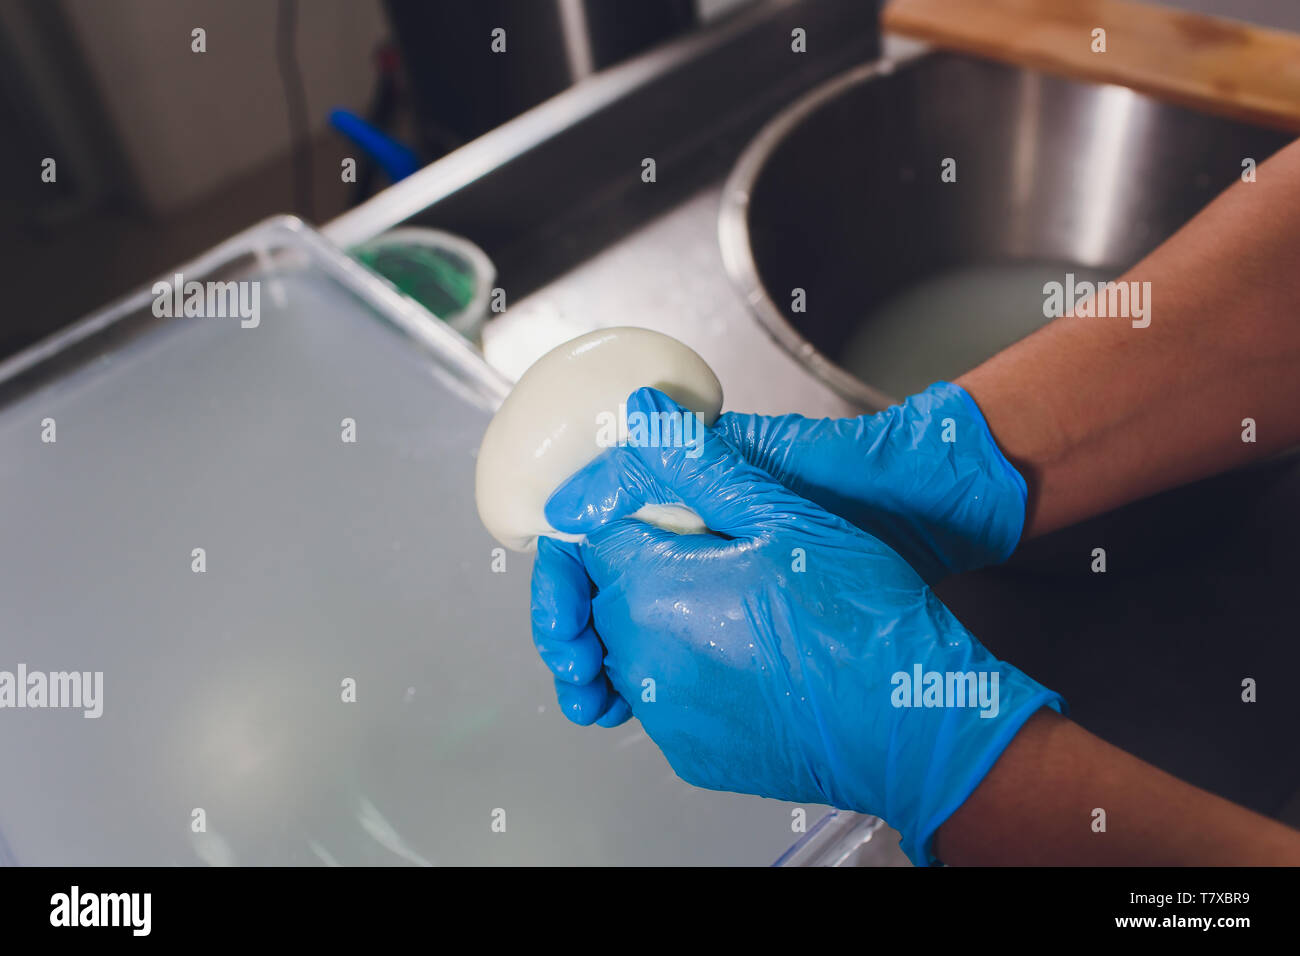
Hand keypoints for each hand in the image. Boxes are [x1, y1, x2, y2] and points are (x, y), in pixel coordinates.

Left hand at [544, 387, 1061, 863]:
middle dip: (632, 572)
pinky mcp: (690, 756)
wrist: (912, 724)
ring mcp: (665, 717)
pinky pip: (663, 700)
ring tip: (722, 607)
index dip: (611, 520)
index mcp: (651, 590)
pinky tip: (740, 657)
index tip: (645, 517)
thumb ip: (697, 464)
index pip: (585, 544)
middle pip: (601, 600)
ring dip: (655, 624)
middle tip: (697, 557)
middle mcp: (641, 660)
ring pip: (628, 651)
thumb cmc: (858, 616)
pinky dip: (683, 674)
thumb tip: (642, 414)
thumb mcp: (784, 516)